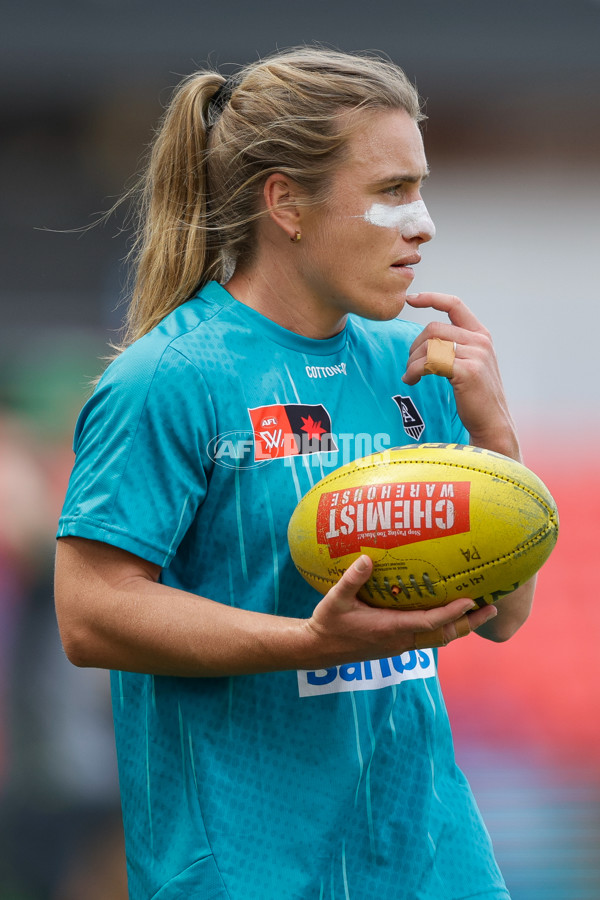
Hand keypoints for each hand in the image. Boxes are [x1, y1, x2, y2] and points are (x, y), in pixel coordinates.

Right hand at [303, 555, 496, 666]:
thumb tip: (367, 558)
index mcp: (391, 629)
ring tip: (480, 610)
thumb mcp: (335, 599)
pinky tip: (449, 612)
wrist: (319, 649)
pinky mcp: (397, 644)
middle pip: (445, 634)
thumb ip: (351, 580)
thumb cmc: (328, 623)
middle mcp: (401, 640)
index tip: (472, 600)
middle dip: (470, 623)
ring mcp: (400, 645)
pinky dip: (445, 626)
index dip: (453, 612)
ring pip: (440, 638)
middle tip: (493, 607)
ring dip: (461, 625)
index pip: (431, 621)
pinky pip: (429, 636)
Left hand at [402, 292, 519, 459]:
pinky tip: (411, 381)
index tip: (411, 299)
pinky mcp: (466, 371)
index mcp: (481, 335)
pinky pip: (430, 362)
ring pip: (429, 345)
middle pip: (433, 328)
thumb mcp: (471, 364)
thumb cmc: (475, 397)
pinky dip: (414, 371)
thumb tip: (425, 340)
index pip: (454, 304)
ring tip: (410, 377)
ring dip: (412, 362)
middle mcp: (480, 341)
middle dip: (414, 346)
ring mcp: (476, 356)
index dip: (431, 298)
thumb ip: (455, 347)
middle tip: (409, 366)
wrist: (492, 423)